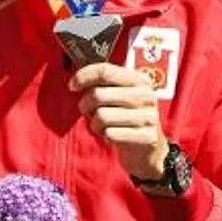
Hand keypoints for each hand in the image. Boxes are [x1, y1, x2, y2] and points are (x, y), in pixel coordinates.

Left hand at [69, 63, 167, 181]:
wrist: (148, 150)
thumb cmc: (128, 119)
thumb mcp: (122, 95)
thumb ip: (104, 84)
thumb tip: (77, 80)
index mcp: (139, 80)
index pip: (105, 70)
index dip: (83, 76)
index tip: (72, 86)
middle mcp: (145, 95)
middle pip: (98, 94)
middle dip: (85, 106)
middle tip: (89, 113)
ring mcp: (148, 116)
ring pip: (101, 116)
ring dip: (95, 124)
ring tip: (103, 127)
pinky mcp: (146, 137)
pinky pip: (110, 134)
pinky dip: (105, 137)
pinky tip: (113, 136)